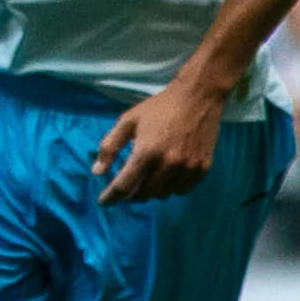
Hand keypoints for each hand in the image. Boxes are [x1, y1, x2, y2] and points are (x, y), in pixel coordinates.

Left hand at [93, 80, 225, 203]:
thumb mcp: (128, 121)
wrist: (198, 98)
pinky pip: (181, 190)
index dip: (111, 196)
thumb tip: (96, 171)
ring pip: (162, 194)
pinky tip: (164, 178)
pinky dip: (169, 188)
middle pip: (143, 194)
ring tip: (144, 180)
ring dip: (149, 191)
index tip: (103, 202)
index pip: (124, 185)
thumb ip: (110, 146)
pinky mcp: (202, 169)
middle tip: (124, 187)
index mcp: (146, 152)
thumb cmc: (159, 108)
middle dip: (129, 194)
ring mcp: (187, 168)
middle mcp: (167, 165)